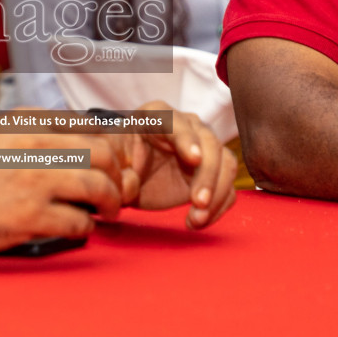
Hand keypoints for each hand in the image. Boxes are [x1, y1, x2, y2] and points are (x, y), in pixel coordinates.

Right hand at [0, 133, 126, 255]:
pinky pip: (77, 222)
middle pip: (101, 155)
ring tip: (108, 213)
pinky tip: (77, 229)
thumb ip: (24, 135)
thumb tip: (60, 140)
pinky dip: (84, 228)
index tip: (109, 163)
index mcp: (25, 126)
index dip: (107, 146)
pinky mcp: (28, 217)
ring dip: (110, 203)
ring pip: (98, 188)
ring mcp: (33, 182)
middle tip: (115, 191)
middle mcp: (33, 149)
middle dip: (117, 175)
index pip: (87, 126)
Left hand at [111, 102, 236, 229]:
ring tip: (197, 219)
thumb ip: (114, 155)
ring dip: (217, 193)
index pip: (177, 122)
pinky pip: (227, 187)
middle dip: (207, 174)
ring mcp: (203, 149)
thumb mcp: (110, 154)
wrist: (127, 175)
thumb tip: (128, 173)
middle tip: (198, 201)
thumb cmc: (116, 159)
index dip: (187, 139)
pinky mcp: (211, 174)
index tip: (193, 160)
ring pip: (225, 164)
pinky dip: (219, 206)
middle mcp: (187, 126)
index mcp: (157, 114)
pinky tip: (198, 222)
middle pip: (210, 144)